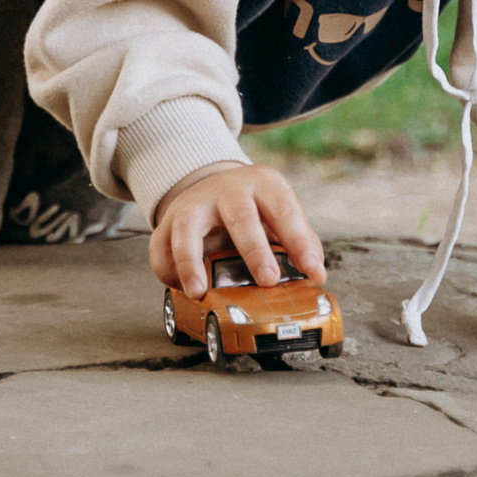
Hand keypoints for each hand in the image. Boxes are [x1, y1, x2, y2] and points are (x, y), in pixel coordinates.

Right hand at [149, 161, 324, 296]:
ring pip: (187, 227)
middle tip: (268, 281)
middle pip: (240, 215)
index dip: (299, 241)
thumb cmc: (254, 209)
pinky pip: (161, 246)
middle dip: (254, 250)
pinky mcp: (169, 220)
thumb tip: (316, 275)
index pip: (284, 209)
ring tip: (199, 292)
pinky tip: (182, 288)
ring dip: (191, 261)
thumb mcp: (280, 214)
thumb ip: (300, 241)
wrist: (211, 186)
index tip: (311, 270)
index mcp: (263, 184)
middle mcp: (228, 189)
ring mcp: (195, 202)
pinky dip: (169, 269)